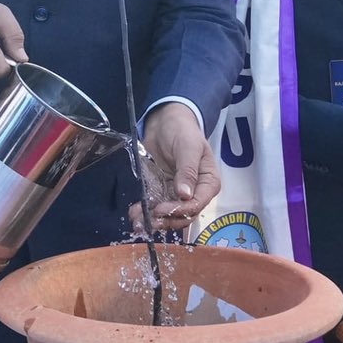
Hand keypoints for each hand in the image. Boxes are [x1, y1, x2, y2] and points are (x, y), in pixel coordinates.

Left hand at [131, 103, 221, 231]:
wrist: (166, 122)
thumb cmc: (183, 131)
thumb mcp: (188, 147)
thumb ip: (187, 170)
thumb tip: (185, 195)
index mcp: (208, 182)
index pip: (197, 203)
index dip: (180, 210)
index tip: (161, 209)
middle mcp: (195, 192)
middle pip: (183, 214)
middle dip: (166, 220)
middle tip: (148, 220)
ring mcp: (177, 193)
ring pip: (169, 215)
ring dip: (154, 220)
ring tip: (138, 221)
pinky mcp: (163, 190)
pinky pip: (155, 205)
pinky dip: (145, 211)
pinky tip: (135, 213)